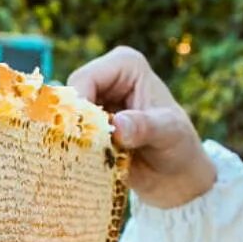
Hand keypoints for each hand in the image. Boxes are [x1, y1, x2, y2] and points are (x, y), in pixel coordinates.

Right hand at [68, 47, 215, 208]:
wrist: (177, 175)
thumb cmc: (179, 146)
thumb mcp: (168, 135)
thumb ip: (144, 127)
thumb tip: (118, 126)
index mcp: (126, 65)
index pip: (86, 79)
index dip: (81, 106)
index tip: (90, 136)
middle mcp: (105, 78)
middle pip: (68, 98)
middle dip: (75, 125)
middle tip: (90, 151)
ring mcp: (94, 103)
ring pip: (63, 119)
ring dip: (73, 140)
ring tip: (93, 159)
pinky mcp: (87, 126)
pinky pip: (66, 135)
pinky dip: (72, 150)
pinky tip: (86, 164)